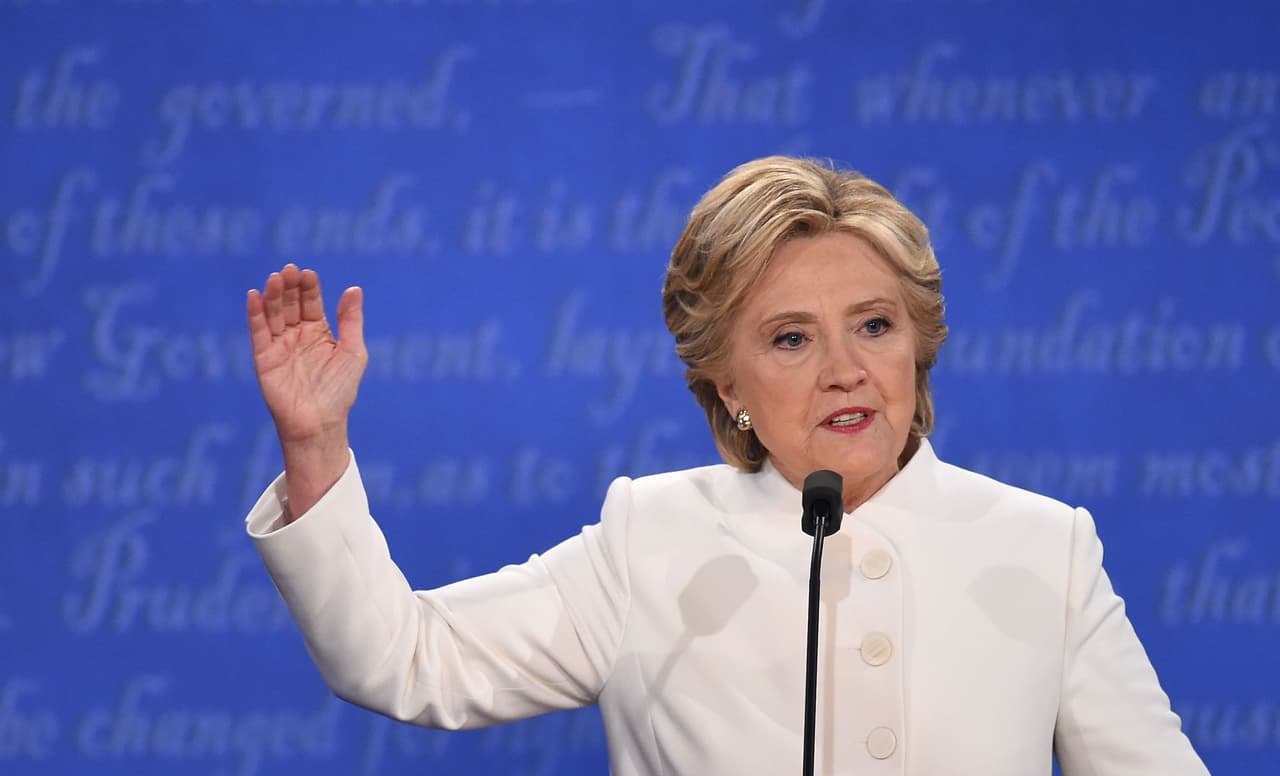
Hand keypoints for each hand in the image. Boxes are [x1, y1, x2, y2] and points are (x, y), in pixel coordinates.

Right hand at [246, 264, 366, 445]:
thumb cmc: (340, 390)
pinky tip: (254, 296)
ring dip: (273, 296)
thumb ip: (351, 320)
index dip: (309, 287)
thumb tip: (354, 288)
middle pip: (291, 304)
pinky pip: (258, 332)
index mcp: (319, 332)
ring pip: (274, 314)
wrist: (320, 422)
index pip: (311, 302)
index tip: (308, 273)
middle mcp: (297, 335)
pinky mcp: (264, 358)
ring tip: (275, 278)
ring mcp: (279, 346)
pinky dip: (255, 314)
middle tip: (289, 270)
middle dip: (290, 287)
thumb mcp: (352, 352)